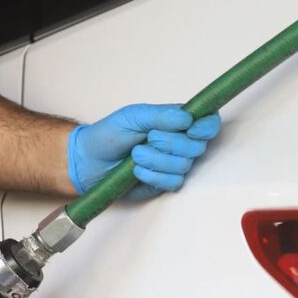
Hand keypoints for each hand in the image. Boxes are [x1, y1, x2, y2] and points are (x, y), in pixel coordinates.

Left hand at [67, 104, 221, 199]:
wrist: (90, 160)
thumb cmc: (110, 134)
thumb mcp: (132, 116)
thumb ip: (160, 115)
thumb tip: (187, 118)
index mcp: (176, 122)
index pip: (207, 123)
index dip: (206, 127)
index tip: (191, 129)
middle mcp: (179, 144)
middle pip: (197, 146)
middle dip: (171, 144)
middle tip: (147, 139)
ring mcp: (173, 165)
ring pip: (184, 166)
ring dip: (157, 160)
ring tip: (135, 155)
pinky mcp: (164, 183)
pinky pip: (173, 182)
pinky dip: (153, 176)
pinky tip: (137, 172)